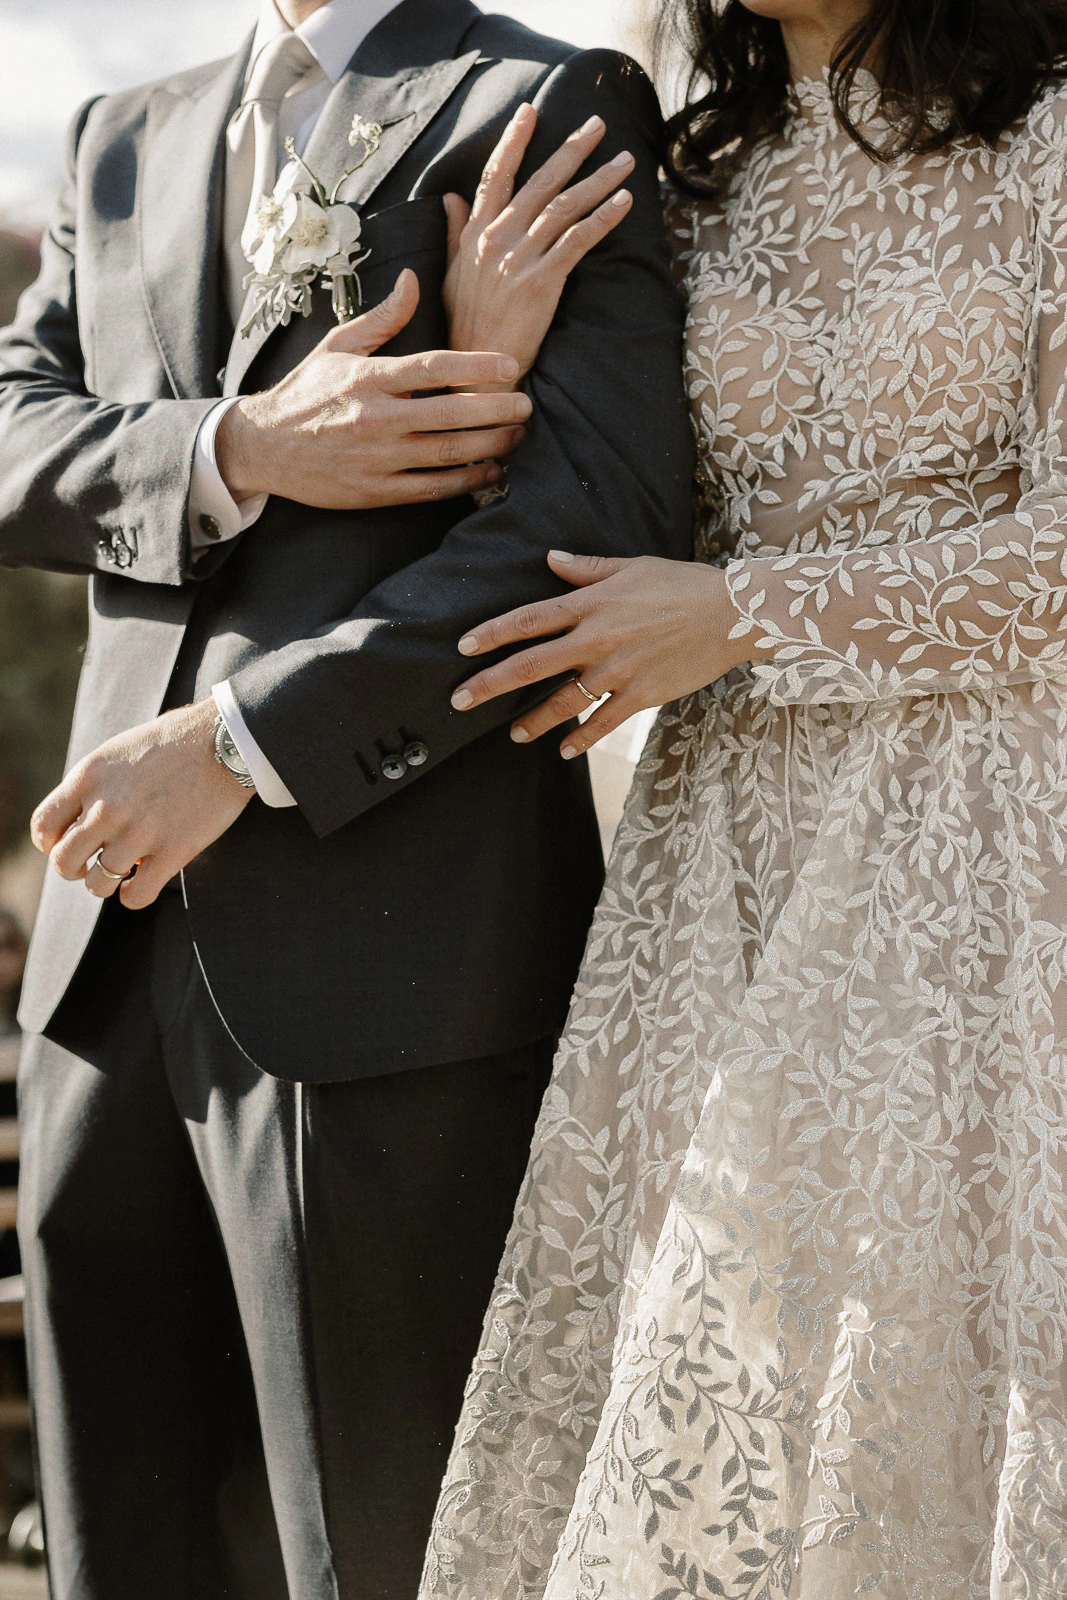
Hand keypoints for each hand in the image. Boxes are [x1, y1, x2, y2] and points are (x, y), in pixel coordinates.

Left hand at [31, 700, 252, 909]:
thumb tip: (80, 819)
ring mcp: (139, 832)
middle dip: (74, 869)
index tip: (66, 844)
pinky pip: (137, 895)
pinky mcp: (173, 851)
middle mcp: (106, 807)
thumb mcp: (118, 751)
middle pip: (64, 862)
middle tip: (91, 865)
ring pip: (98, 884)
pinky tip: (140, 885)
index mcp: (88, 777)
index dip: (50, 843)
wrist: (226, 740)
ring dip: (106, 884)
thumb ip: (94, 785)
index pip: (44, 826)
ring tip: (121, 873)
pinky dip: (133, 896)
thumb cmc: (175, 742)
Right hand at [216, 269, 532, 507]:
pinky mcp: (376, 492)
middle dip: (496, 410)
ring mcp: (377, 459)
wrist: (262, 447)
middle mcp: (375, 419)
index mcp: (369, 378)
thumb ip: (382, 318)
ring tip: (517, 436)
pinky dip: (466, 481)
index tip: (511, 365)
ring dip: (490, 446)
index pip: (434, 367)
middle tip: (527, 404)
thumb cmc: (305, 392)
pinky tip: (491, 470)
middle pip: (450, 414)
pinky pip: (432, 489)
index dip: (478, 366)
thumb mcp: (336, 346)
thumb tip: (413, 280)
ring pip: (448, 454)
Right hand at [442, 105, 634, 383]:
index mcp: (476, 234)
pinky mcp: (541, 283)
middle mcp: (498, 239)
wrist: (473, 370)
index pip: (495, 175)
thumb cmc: (465, 327)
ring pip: (565, 207)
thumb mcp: (452, 275)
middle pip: (540, 182)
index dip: (513, 141)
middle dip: (571, 149)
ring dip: (599, 180)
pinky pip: (578, 241)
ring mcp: (520, 259)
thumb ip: (456, 232)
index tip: (530, 111)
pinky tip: (624, 203)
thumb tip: (450, 197)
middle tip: (597, 124)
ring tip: (625, 162)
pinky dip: (603, 220)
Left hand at [450, 551, 767, 757]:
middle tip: (459, 700)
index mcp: (592, 604)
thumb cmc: (683, 584)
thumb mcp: (633, 566)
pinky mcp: (642, 695)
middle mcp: (598, 639)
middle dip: (490, 684)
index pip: (529, 619)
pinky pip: (603, 722)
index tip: (463, 647)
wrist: (732, 613)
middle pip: (532, 664)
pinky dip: (582, 738)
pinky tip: (564, 750)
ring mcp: (619, 670)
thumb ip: (588, 569)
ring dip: (533, 721)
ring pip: (563, 701)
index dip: (492, 633)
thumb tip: (550, 559)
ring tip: (514, 734)